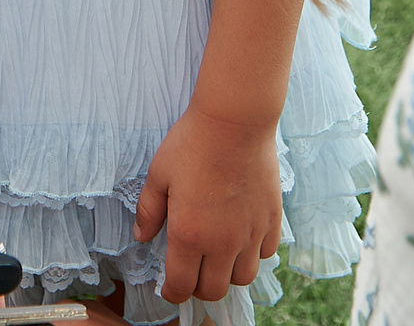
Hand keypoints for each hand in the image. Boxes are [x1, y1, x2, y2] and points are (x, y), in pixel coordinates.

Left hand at [136, 106, 282, 304]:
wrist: (235, 121)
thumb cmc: (193, 144)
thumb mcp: (159, 175)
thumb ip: (149, 211)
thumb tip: (141, 236)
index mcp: (189, 235)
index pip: (181, 286)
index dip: (172, 293)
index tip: (169, 288)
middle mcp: (223, 242)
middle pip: (213, 290)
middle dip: (198, 288)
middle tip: (191, 272)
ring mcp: (250, 233)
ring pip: (243, 278)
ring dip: (227, 274)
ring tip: (217, 256)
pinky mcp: (271, 219)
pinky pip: (265, 253)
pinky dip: (253, 254)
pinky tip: (241, 237)